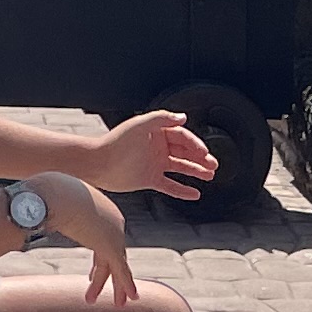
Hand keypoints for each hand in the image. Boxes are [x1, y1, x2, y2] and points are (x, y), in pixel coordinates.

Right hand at [36, 174, 136, 302]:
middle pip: (112, 252)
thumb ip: (43, 212)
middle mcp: (112, 220)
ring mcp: (114, 233)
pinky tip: (131, 298)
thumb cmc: (45, 195)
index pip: (101, 237)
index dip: (98, 258)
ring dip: (114, 286)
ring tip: (114, 304)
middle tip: (103, 286)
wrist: (54, 193)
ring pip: (116, 264)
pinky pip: (121, 270)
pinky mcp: (112, 246)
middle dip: (108, 272)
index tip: (91, 274)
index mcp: (99, 208)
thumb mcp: (46, 202)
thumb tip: (23, 216)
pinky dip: (126, 285)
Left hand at [86, 109, 217, 203]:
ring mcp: (154, 164)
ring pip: (180, 168)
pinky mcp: (149, 179)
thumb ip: (162, 118)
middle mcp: (157, 148)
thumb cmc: (116, 142)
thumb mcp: (141, 125)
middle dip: (200, 158)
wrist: (98, 163)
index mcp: (156, 133)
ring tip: (210, 176)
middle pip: (184, 152)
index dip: (195, 144)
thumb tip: (183, 118)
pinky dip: (182, 190)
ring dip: (195, 171)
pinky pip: (170, 186)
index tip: (205, 152)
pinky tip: (195, 194)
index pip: (182, 137)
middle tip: (214, 165)